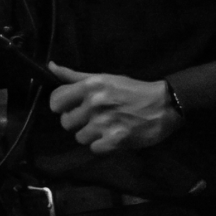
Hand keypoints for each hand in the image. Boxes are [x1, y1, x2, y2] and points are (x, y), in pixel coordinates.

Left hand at [48, 62, 184, 153]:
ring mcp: (105, 123)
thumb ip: (74, 76)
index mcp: (90, 86)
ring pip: (79, 137)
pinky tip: (112, 136)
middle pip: (66, 122)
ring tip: (105, 127)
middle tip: (93, 118)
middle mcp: (95, 104)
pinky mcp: (116, 140)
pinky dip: (102, 145)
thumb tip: (50, 66)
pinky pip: (94, 149)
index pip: (55, 101)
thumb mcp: (104, 78)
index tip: (72, 107)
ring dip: (91, 134)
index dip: (61, 106)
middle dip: (77, 121)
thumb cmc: (132, 90)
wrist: (165, 105)